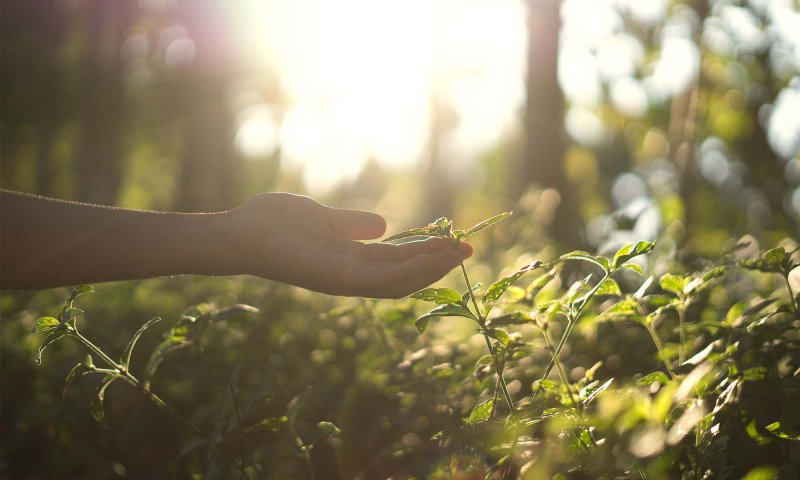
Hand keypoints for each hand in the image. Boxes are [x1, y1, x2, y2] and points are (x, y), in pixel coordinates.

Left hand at [224, 193, 471, 297]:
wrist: (241, 232)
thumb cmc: (273, 222)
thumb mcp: (323, 217)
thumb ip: (352, 224)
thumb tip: (384, 226)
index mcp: (348, 259)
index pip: (394, 261)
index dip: (424, 253)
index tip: (450, 239)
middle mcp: (351, 275)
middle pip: (403, 275)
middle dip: (436, 264)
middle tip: (467, 248)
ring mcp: (345, 280)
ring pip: (399, 282)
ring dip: (430, 269)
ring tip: (457, 252)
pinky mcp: (338, 280)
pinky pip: (382, 281)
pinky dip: (408, 271)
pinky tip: (430, 258)